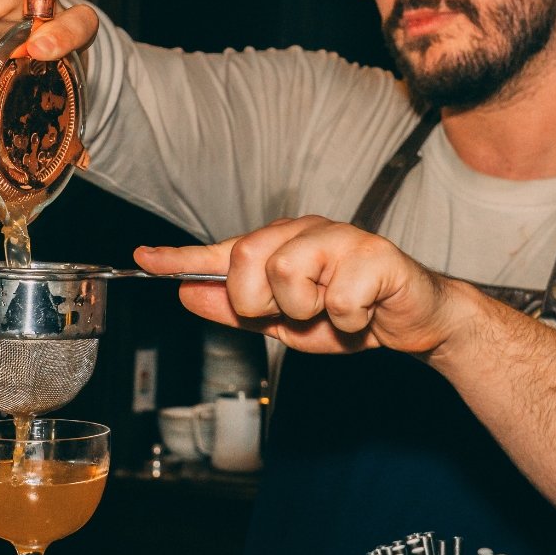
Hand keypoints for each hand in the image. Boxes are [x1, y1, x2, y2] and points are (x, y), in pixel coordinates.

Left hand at [133, 215, 458, 355]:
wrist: (414, 320)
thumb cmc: (349, 313)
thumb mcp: (285, 323)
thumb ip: (238, 310)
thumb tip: (188, 293)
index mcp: (280, 245)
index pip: (222, 251)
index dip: (179, 257)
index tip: (141, 258)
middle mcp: (305, 231)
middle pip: (247, 260)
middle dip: (262, 303)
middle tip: (295, 313)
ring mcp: (341, 237)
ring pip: (287, 275)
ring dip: (308, 312)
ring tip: (332, 309)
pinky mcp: (377, 253)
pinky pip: (337, 299)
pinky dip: (346, 321)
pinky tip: (363, 312)